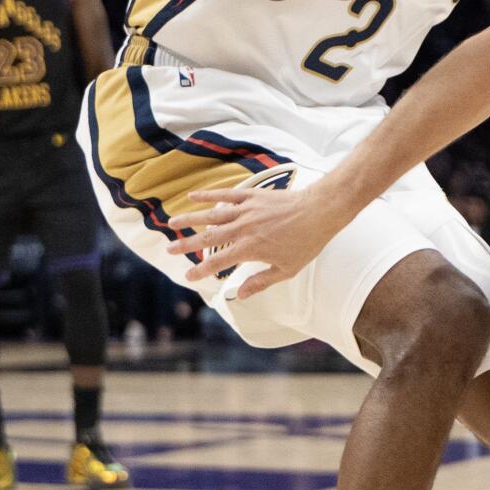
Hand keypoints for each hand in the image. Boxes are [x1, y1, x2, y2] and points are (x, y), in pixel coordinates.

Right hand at [167, 183, 336, 299]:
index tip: (188, 276)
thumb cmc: (306, 242)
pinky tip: (192, 196)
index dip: (201, 270)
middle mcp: (243, 229)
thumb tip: (240, 294)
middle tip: (169, 249)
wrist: (320, 211)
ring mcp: (246, 210)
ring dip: (189, 219)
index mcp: (250, 249)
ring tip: (171, 223)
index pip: (218, 263)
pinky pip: (226, 195)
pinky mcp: (252, 195)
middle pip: (208, 238)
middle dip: (186, 244)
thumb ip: (261, 281)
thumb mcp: (286, 270)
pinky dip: (208, 196)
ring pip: (211, 215)